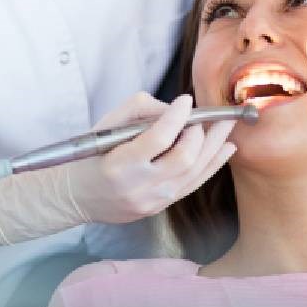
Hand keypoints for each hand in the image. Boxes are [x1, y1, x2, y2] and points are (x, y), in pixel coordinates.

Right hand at [0, 93, 236, 243]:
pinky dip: (213, 164)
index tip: (186, 99)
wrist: (79, 196)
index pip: (158, 138)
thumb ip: (141, 110)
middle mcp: (139, 186)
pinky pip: (194, 184)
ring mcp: (153, 200)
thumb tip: (176, 110)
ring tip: (227, 126)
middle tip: (209, 115)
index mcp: (120, 164)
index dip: (177, 117)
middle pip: (184, 158)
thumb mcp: (108, 124)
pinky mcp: (162, 206)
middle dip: (202, 133)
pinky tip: (226, 149)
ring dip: (215, 146)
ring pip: (195, 172)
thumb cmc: (92, 154)